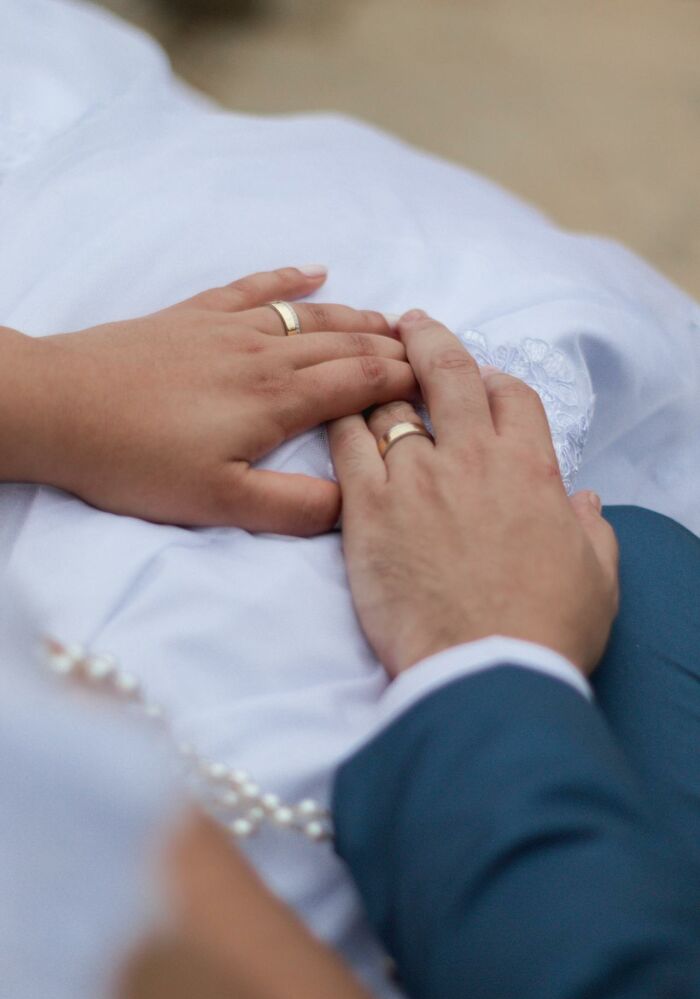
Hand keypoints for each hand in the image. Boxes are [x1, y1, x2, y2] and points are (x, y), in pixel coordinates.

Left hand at [6, 267, 415, 533]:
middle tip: (430, 350)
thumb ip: (293, 506)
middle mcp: (264, 354)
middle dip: (393, 346)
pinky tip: (313, 270)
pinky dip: (288, 278)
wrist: (60, 408)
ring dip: (354, 316)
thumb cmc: (138, 462)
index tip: (439, 383)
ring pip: (309, 315)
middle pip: (344, 342)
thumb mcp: (220, 504)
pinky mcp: (193, 316)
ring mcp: (227, 328)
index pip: (360, 381)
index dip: (405, 381)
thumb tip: (355, 506)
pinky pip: (253, 288)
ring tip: (390, 318)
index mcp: (277, 400)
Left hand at [329, 311, 618, 676]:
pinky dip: (341, 420)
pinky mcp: (366, 509)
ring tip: (362, 362)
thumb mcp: (596, 574)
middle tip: (411, 322)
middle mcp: (472, 458)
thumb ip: (590, 528)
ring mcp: (415, 478)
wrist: (484, 671)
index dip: (495, 380)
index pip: (511, 395)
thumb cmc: (545, 628)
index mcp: (531, 467)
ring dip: (380, 378)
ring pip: (389, 402)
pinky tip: (333, 411)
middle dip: (429, 339)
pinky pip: (347, 444)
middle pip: (447, 375)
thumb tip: (583, 501)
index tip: (481, 382)